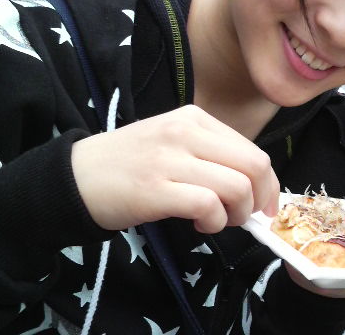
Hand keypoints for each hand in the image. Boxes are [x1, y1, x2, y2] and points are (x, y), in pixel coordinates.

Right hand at [71, 105, 279, 231]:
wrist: (76, 176)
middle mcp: (186, 131)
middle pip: (254, 166)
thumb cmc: (130, 163)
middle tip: (244, 218)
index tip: (265, 206)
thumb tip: (255, 188)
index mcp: (195, 118)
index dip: (269, 184)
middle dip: (260, 200)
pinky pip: (208, 205)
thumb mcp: (174, 143)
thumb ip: (213, 157)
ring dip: (236, 214)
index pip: (253, 151)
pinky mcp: (155, 188)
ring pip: (236, 186)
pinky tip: (200, 224)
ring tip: (216, 220)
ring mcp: (169, 158)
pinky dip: (214, 222)